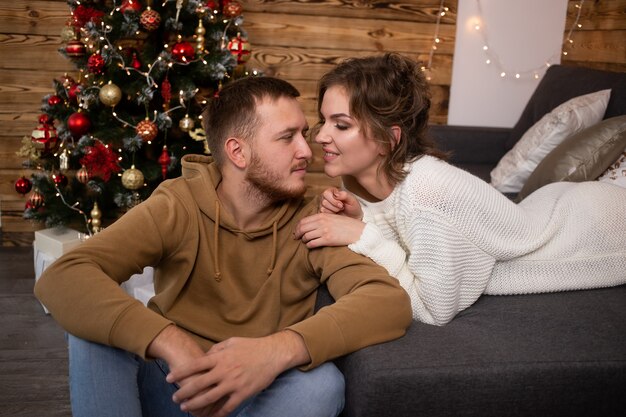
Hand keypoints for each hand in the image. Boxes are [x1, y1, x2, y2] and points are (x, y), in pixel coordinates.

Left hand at [166, 330, 309, 416]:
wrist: (273, 354)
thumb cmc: (252, 346)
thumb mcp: (231, 342)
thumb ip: (216, 349)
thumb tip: (204, 356)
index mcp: (220, 357)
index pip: (194, 366)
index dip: (180, 373)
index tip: (169, 379)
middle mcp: (224, 371)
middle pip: (198, 384)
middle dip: (183, 393)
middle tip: (175, 398)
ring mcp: (233, 383)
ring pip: (209, 398)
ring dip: (194, 404)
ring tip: (186, 407)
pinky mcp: (243, 393)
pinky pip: (227, 407)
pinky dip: (217, 414)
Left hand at [295, 212, 364, 247]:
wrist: (358, 231)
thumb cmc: (346, 225)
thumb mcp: (333, 218)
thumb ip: (322, 219)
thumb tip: (310, 225)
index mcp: (322, 215)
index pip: (303, 221)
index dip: (297, 227)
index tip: (296, 231)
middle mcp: (321, 222)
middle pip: (302, 228)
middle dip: (297, 234)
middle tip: (297, 238)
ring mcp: (324, 231)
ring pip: (306, 236)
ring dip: (304, 240)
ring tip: (306, 242)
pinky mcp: (327, 240)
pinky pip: (312, 244)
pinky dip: (309, 245)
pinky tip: (311, 245)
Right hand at [319, 188, 362, 219]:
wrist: (353, 218)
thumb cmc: (353, 208)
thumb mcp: (352, 200)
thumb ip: (345, 195)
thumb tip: (336, 194)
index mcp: (332, 191)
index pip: (326, 193)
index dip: (334, 200)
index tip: (342, 204)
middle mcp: (326, 197)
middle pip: (324, 201)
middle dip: (334, 206)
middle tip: (341, 208)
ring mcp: (323, 205)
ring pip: (323, 208)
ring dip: (333, 211)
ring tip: (339, 211)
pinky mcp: (322, 213)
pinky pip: (323, 214)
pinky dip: (330, 215)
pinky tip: (336, 214)